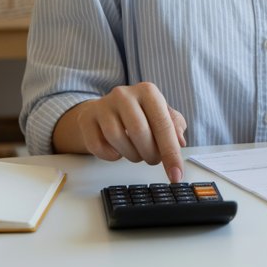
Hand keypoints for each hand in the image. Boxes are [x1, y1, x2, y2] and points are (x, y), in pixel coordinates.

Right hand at [59, 82, 188, 181]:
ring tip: (136, 154)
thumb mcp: (160, 114)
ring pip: (117, 138)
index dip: (171, 153)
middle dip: (150, 154)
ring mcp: (103, 105)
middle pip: (139, 132)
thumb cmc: (138, 115)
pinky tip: (117, 151)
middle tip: (153, 159)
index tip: (176, 175)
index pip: (163, 124)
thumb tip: (180, 142)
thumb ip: (174, 126)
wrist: (104, 110)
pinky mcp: (86, 119)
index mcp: (147, 91)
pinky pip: (98, 146)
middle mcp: (124, 94)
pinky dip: (110, 156)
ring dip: (131, 155)